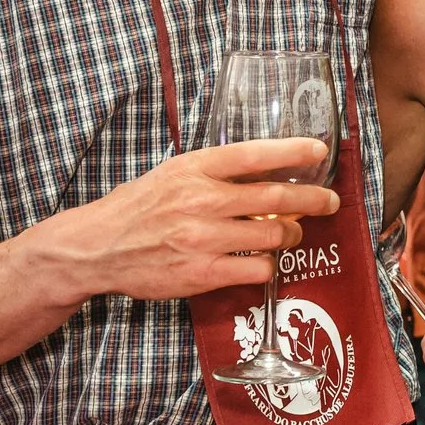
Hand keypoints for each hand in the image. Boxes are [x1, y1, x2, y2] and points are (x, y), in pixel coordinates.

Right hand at [36, 138, 338, 306]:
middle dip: (312, 199)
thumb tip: (267, 171)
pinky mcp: (202, 273)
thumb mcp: (173, 174)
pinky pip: (256, 270)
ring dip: (291, 235)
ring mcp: (202, 239)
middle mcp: (200, 201)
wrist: (96, 248)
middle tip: (328, 201)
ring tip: (291, 234)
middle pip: (274, 198)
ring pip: (273, 236)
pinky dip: (268, 265)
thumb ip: (216, 172)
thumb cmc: (138, 208)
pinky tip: (262, 261)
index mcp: (193, 169)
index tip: (319, 151)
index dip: (292, 151)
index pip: (253, 154)